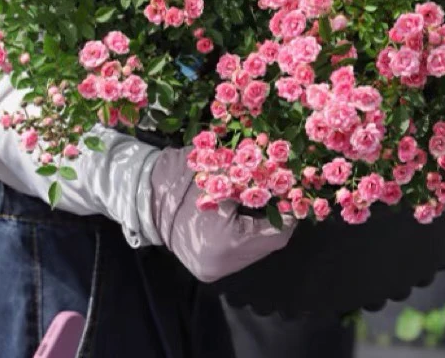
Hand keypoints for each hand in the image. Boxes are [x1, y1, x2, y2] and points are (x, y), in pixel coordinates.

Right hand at [150, 147, 293, 282]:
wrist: (147, 200)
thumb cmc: (184, 181)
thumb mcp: (224, 174)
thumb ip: (256, 178)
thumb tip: (287, 174)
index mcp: (227, 240)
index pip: (275, 231)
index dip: (289, 212)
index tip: (297, 193)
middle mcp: (224, 263)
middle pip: (270, 245)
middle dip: (279, 219)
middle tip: (285, 197)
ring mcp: (216, 270)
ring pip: (257, 251)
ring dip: (266, 229)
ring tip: (267, 205)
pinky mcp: (211, 270)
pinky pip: (242, 254)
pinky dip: (249, 235)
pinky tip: (248, 216)